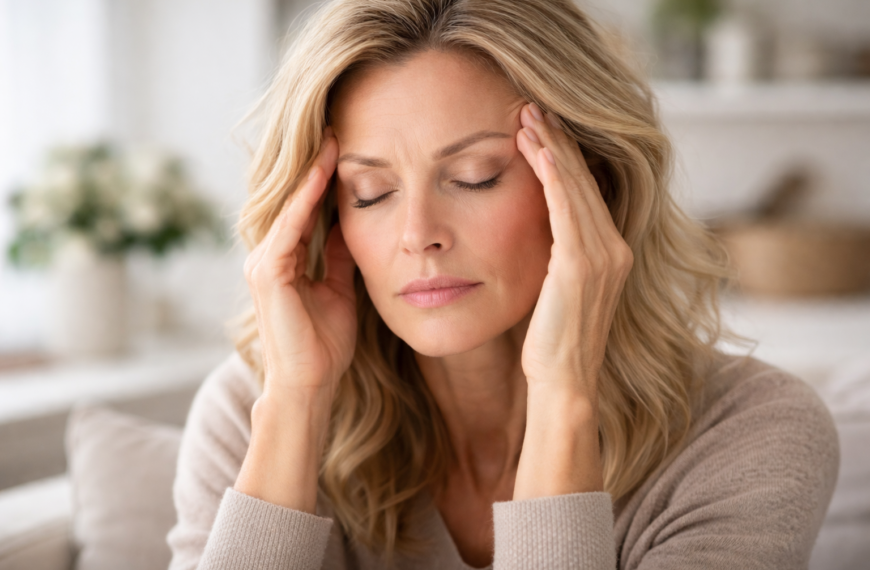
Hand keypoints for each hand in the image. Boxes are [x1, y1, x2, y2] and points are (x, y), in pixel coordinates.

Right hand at [243, 127, 356, 399]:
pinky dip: (305, 201)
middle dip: (313, 166)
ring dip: (310, 173)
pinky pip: (289, 229)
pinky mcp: (268, 274)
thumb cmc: (324, 343)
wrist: (310, 384)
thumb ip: (338, 256)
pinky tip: (322, 174)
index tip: (343, 147)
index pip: (303, 210)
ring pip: (288, 208)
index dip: (322, 179)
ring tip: (331, 139)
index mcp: (282, 260)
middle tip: (334, 128)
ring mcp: (263, 264)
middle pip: (291, 201)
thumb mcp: (338, 288)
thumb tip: (350, 224)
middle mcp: (266, 256)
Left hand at [516, 103, 633, 407]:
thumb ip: (560, 257)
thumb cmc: (553, 342)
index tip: (540, 127)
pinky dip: (553, 176)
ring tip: (527, 117)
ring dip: (551, 148)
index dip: (565, 156)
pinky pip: (566, 209)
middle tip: (532, 106)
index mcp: (611, 253)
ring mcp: (603, 256)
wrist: (563, 381)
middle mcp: (614, 249)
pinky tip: (537, 150)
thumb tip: (542, 232)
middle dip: (557, 140)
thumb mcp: (560, 291)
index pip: (586, 192)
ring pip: (575, 188)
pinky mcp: (581, 265)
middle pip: (584, 181)